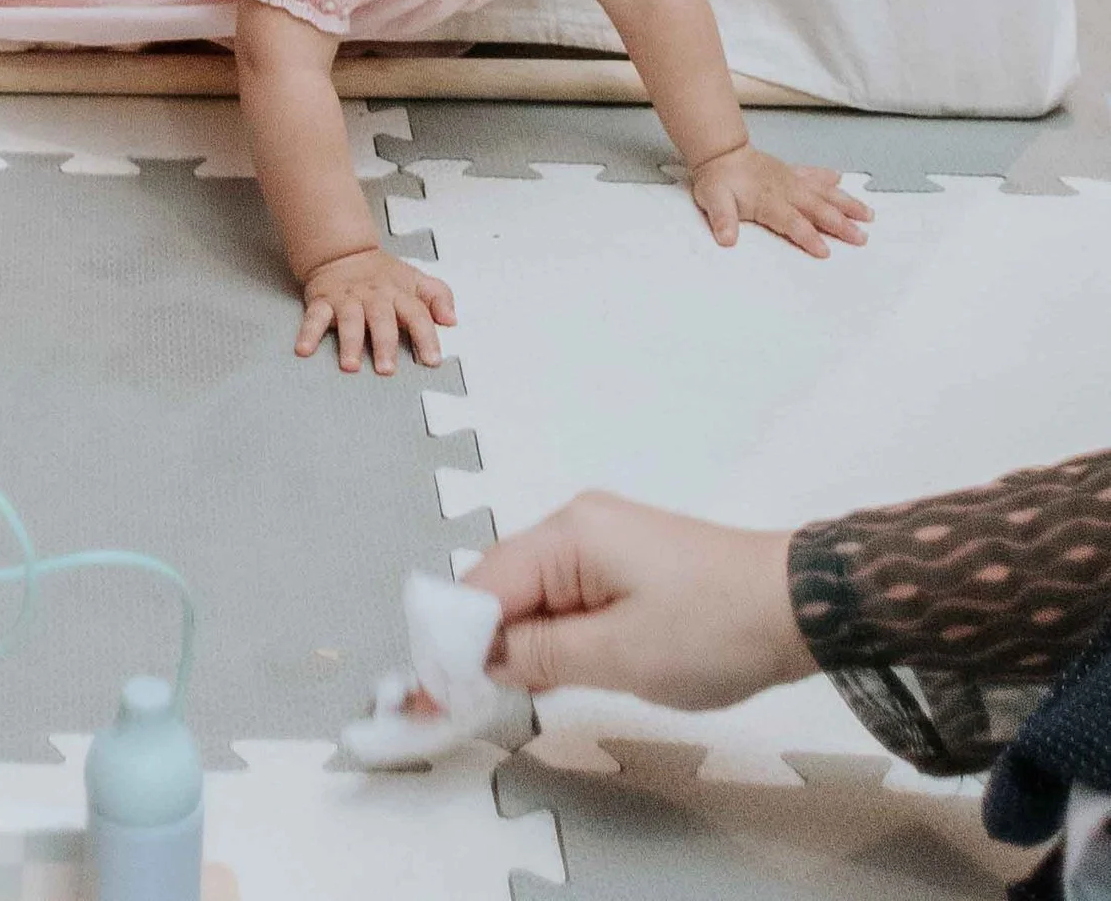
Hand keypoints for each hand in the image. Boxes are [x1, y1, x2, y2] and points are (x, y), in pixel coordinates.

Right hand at [295, 245, 456, 375]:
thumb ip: (439, 296)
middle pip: (381, 319)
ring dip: (349, 342)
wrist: (344, 252)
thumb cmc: (384, 275)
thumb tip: (452, 320)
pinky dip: (308, 333)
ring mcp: (348, 299)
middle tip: (387, 369)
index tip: (431, 360)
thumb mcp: (416, 280)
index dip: (426, 337)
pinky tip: (304, 350)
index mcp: (399, 293)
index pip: (417, 314)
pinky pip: (314, 317)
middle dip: (384, 344)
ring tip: (350, 365)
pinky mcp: (323, 300)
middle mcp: (374, 296)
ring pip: (349, 320)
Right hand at [461, 492, 809, 706]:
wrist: (798, 607)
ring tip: (497, 696)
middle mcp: (576, 527)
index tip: (432, 692)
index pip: (484, 585)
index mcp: (569, 535)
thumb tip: (485, 657)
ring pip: (532, 595)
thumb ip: (542, 655)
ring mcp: (601, 544)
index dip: (454, 642)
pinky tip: (544, 673)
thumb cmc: (716, 625)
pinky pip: (564, 599)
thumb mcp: (620, 654)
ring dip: (513, 643)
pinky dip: (547, 636)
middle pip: (502, 586)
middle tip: (460, 702)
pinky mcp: (624, 565)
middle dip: (477, 643)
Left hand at [683, 141, 870, 257]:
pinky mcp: (790, 172)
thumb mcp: (712, 200)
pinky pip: (813, 175)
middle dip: (840, 224)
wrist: (719, 152)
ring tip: (867, 214)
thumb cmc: (717, 179)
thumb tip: (726, 238)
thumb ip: (722, 219)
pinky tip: (840, 179)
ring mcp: (790, 179)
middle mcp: (785, 189)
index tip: (825, 251)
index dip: (808, 236)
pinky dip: (827, 177)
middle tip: (861, 238)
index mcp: (768, 200)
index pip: (792, 221)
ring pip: (823, 192)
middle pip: (817, 208)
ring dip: (845, 203)